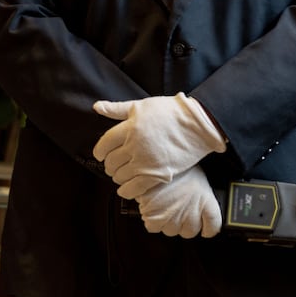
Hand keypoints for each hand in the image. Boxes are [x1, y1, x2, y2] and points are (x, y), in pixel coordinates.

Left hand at [92, 93, 225, 198]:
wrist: (198, 125)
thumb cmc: (170, 112)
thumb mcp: (141, 105)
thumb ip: (117, 109)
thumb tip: (97, 106)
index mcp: (129, 127)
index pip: (104, 144)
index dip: (99, 152)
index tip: (101, 154)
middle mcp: (135, 145)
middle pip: (111, 162)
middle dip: (109, 165)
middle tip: (113, 164)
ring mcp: (146, 161)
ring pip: (120, 176)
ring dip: (118, 177)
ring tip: (122, 174)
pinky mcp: (157, 174)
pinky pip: (134, 188)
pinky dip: (126, 191)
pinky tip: (127, 188)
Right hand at [137, 166, 221, 237]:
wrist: (157, 156)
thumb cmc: (177, 164)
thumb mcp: (196, 173)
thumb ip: (200, 192)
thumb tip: (199, 200)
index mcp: (206, 200)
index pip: (213, 226)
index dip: (209, 229)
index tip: (205, 228)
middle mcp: (192, 211)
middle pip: (190, 231)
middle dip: (184, 223)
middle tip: (179, 210)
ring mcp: (174, 216)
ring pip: (172, 231)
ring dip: (168, 222)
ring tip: (164, 205)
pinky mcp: (156, 218)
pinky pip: (154, 228)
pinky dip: (152, 220)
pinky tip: (153, 207)